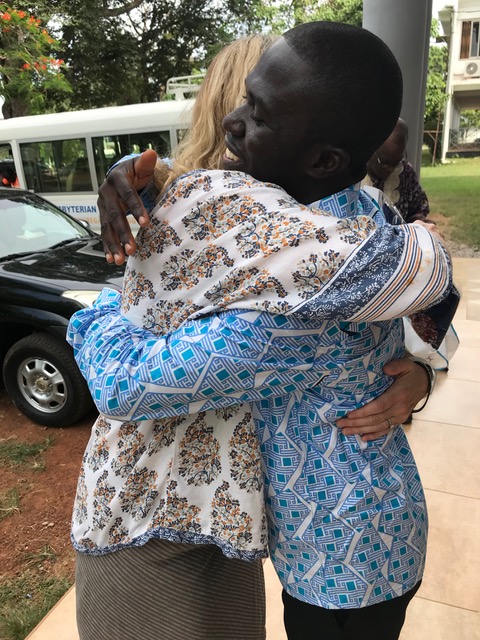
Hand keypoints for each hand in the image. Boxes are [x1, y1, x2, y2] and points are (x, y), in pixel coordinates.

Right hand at [98, 149, 157, 264]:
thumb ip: (146, 162)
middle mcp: (105, 193)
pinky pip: (104, 233)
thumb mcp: (141, 166)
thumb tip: (151, 153)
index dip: (135, 208)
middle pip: (114, 215)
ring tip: (120, 260)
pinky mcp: (103, 217)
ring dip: (113, 245)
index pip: (127, 195)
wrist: (120, 175)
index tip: (146, 223)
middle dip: (123, 233)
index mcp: (117, 179)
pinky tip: (111, 259)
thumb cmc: (136, 171)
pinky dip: (107, 247)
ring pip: (107, 227)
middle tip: (132, 249)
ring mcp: (102, 206)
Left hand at [336, 357, 428, 440]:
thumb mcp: (405, 364)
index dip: (364, 412)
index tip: (349, 414)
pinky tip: (363, 438)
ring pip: (378, 426)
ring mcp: (400, 416)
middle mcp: (399, 409)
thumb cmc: (410, 372)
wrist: (424, 382)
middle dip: (356, 423)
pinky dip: (374, 435)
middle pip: (375, 419)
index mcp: (398, 395)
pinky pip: (386, 430)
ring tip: (346, 431)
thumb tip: (385, 369)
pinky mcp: (399, 420)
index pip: (378, 406)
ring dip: (361, 430)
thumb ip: (395, 366)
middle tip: (340, 424)